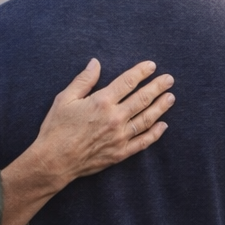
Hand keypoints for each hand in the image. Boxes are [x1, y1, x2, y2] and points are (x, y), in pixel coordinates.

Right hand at [34, 58, 173, 184]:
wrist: (53, 161)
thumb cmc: (56, 129)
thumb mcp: (64, 99)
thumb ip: (84, 80)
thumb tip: (95, 63)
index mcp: (102, 102)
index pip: (128, 82)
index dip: (142, 72)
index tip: (152, 66)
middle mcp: (115, 118)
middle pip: (142, 98)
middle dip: (158, 87)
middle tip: (169, 79)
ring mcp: (120, 137)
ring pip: (147, 119)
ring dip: (161, 107)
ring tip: (170, 98)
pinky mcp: (120, 153)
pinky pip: (143, 142)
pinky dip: (155, 134)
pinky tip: (163, 126)